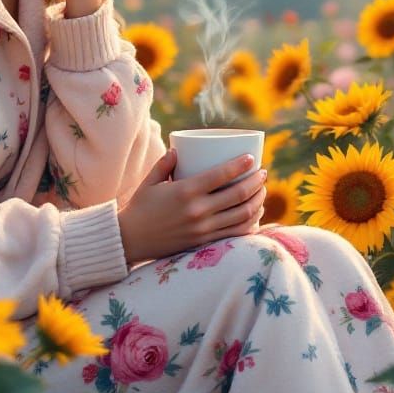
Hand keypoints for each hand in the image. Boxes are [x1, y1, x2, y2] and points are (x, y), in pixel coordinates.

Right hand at [117, 149, 267, 265]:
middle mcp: (198, 210)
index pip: (222, 175)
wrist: (130, 240)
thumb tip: (179, 149)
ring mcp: (203, 229)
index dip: (241, 165)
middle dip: (256, 182)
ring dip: (257, 202)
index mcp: (186, 191)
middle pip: (238, 195)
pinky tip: (255, 216)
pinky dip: (250, 224)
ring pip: (242, 215)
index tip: (253, 158)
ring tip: (262, 192)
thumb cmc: (140, 207)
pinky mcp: (204, 243)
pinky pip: (235, 234)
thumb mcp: (150, 181)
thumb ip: (165, 163)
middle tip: (263, 173)